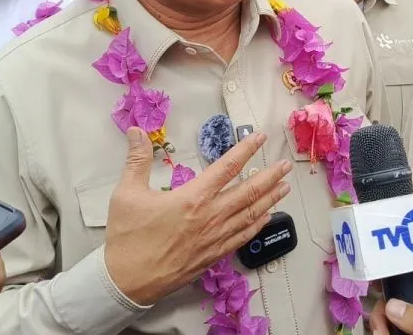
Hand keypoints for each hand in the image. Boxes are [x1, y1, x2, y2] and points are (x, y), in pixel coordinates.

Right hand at [104, 127, 291, 304]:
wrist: (127, 281)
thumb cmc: (128, 238)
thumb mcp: (126, 193)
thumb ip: (136, 159)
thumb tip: (137, 131)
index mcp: (193, 197)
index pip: (226, 167)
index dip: (245, 150)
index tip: (260, 138)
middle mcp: (210, 216)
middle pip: (248, 191)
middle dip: (269, 176)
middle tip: (286, 165)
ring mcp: (214, 238)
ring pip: (250, 214)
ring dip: (270, 199)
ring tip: (285, 187)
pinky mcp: (213, 255)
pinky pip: (242, 237)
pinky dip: (257, 225)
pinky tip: (265, 218)